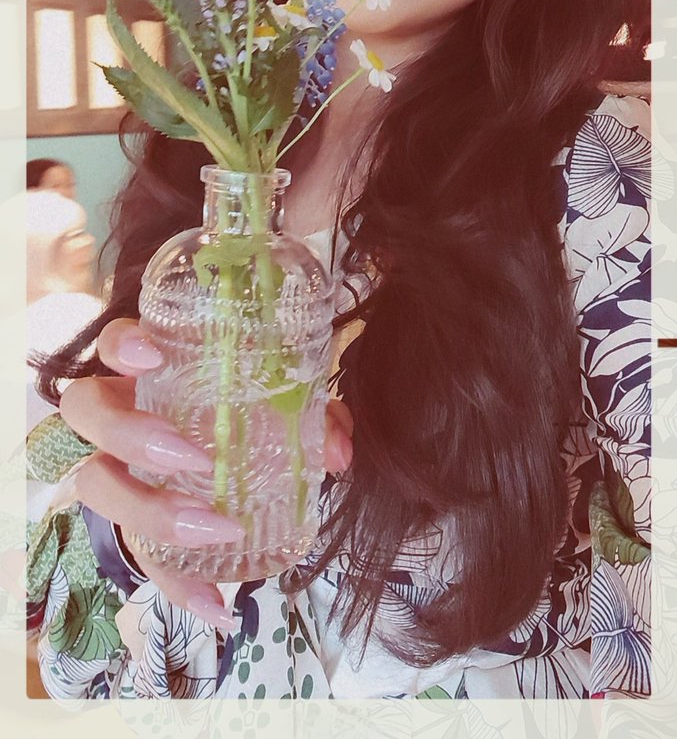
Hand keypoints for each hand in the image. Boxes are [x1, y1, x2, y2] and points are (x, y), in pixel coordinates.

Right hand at [59, 318, 352, 627]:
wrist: (238, 444)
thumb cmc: (249, 404)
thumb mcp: (283, 397)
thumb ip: (311, 410)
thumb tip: (336, 450)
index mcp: (150, 369)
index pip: (113, 343)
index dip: (121, 345)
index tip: (152, 356)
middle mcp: (120, 413)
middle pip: (87, 412)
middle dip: (130, 435)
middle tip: (191, 457)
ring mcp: (118, 466)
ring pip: (95, 483)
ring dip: (149, 511)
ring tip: (213, 529)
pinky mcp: (135, 522)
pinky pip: (143, 556)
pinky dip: (179, 585)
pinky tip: (218, 607)